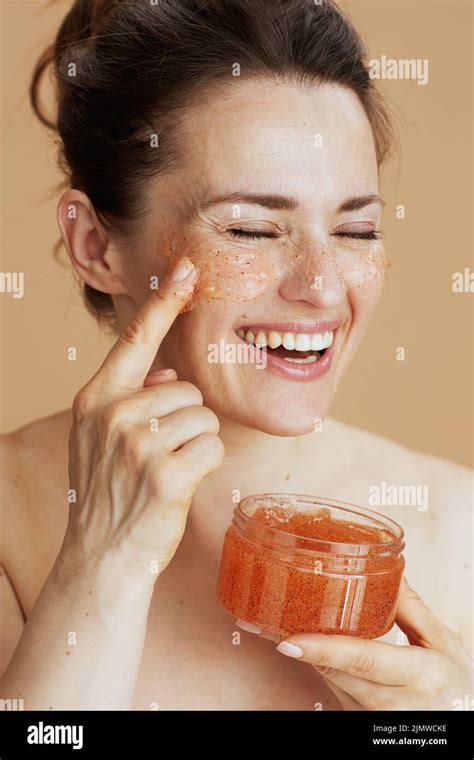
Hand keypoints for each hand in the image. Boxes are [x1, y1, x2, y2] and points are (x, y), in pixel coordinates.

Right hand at [61, 257, 224, 583]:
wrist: (101, 555)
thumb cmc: (109, 493)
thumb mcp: (102, 438)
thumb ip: (133, 399)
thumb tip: (169, 374)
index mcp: (96, 398)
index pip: (135, 339)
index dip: (164, 301)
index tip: (187, 268)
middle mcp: (114, 414)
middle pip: (187, 389)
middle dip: (185, 420)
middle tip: (160, 455)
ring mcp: (138, 444)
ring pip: (204, 418)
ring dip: (196, 444)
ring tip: (168, 470)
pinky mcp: (166, 474)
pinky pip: (213, 447)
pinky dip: (207, 464)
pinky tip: (181, 483)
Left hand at [238, 578, 472, 709]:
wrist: (460, 728)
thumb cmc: (455, 685)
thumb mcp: (443, 643)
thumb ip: (412, 606)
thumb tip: (387, 569)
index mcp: (418, 676)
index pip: (364, 661)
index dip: (325, 650)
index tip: (291, 639)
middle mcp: (391, 703)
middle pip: (336, 671)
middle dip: (305, 646)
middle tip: (271, 620)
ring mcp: (371, 717)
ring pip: (330, 679)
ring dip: (308, 653)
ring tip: (281, 624)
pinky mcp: (357, 719)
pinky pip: (333, 686)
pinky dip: (319, 663)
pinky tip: (307, 643)